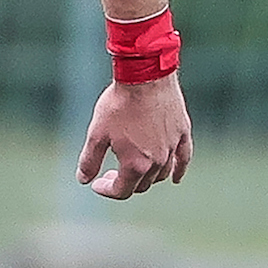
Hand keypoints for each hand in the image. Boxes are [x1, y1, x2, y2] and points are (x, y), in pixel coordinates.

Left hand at [76, 75, 192, 198]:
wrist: (145, 76)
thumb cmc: (119, 104)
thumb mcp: (97, 133)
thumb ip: (89, 160)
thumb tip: (83, 180)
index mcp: (136, 164)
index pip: (122, 191)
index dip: (106, 190)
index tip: (96, 183)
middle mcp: (157, 161)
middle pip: (141, 185)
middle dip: (124, 183)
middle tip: (110, 172)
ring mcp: (172, 147)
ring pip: (161, 174)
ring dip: (146, 177)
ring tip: (134, 169)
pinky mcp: (182, 133)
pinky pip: (183, 159)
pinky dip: (178, 170)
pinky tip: (175, 178)